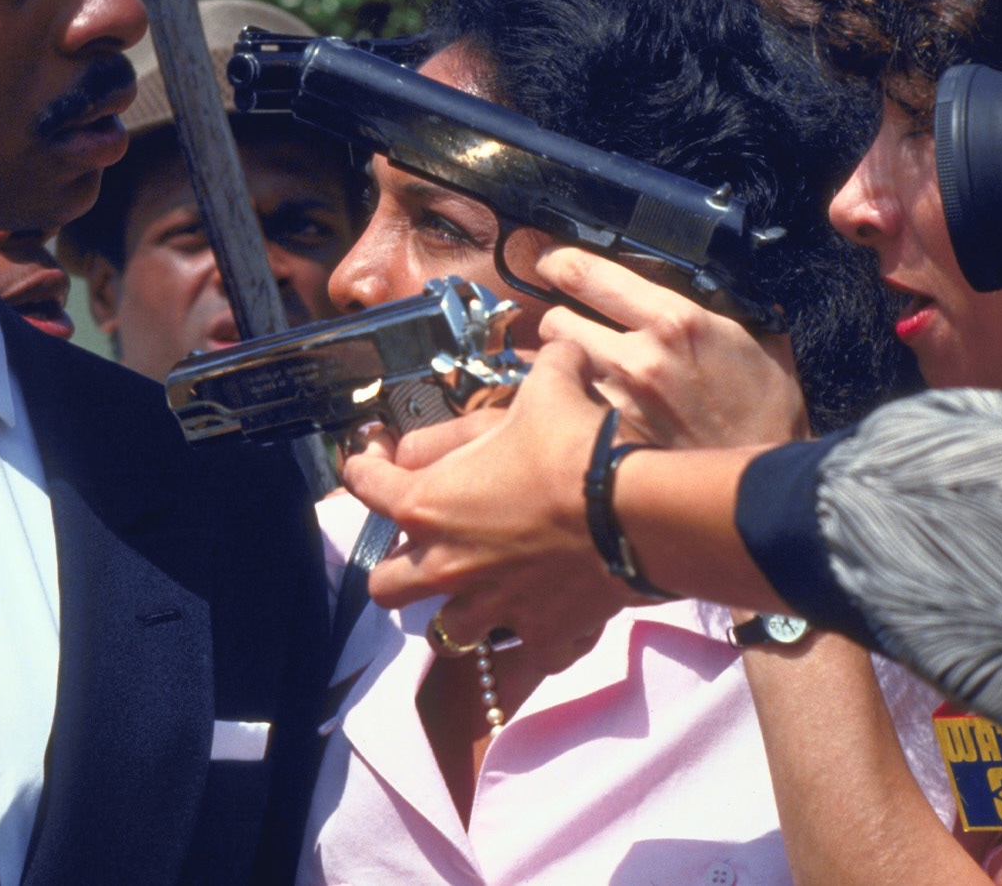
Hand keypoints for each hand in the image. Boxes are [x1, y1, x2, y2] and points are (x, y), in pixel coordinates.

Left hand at [344, 341, 632, 668]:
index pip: (364, 485)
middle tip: (425, 545)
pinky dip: (538, 639)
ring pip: (448, 635)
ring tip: (482, 591)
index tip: (376, 456)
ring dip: (459, 613)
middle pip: (386, 586)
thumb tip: (557, 348)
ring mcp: (492, 608)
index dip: (364, 464)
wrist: (638, 513)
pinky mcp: (541, 636)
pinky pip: (530, 653)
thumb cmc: (577, 448)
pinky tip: (551, 619)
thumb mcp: (550, 388)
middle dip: (397, 568)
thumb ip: (542, 367)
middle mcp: (447, 565)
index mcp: (428, 504)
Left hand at [534, 247, 807, 448]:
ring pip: (557, 365)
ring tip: (587, 367)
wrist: (762, 483)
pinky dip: (573, 401)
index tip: (552, 261)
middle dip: (560, 318)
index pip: (588, 274)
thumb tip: (697, 278)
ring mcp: (619, 400)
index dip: (560, 262)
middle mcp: (638, 356)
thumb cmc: (764, 409)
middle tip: (571, 320)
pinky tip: (594, 406)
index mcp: (675, 319)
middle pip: (555, 319)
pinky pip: (570, 405)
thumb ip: (714, 307)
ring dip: (565, 362)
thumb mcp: (754, 339)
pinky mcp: (609, 438)